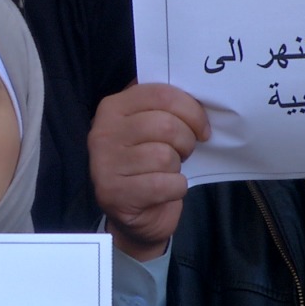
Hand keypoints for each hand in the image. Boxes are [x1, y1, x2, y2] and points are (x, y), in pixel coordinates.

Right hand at [88, 83, 208, 260]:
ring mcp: (104, 164)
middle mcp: (103, 132)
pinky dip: (175, 188)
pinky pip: (164, 184)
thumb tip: (198, 91)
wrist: (134, 214)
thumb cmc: (148, 164)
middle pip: (166, 126)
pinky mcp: (114, 193)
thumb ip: (164, 108)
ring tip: (168, 171)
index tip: (202, 127)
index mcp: (113, 107)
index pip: (161, 94)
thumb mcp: (150, 126)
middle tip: (183, 152)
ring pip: (164, 156)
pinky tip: (166, 190)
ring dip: (176, 167)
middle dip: (186, 141)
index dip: (191, 110)